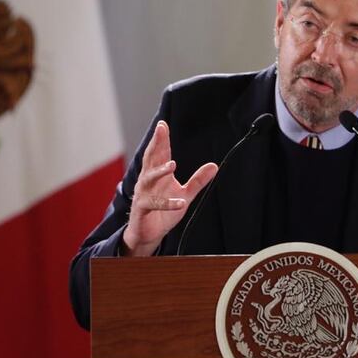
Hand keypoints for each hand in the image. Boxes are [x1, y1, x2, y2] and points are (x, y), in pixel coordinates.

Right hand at [123, 121, 217, 255]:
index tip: (163, 124)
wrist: (148, 233)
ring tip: (172, 165)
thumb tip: (215, 165)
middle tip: (160, 130)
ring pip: (149, 179)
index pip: (159, 154)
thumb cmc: (163, 211)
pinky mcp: (142, 209)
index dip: (161, 139)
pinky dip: (167, 203)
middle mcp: (147, 181)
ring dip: (160, 171)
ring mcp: (143, 194)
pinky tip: (180, 202)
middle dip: (156, 143)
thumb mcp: (185, 194)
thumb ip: (198, 180)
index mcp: (157, 175)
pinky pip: (154, 204)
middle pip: (151, 159)